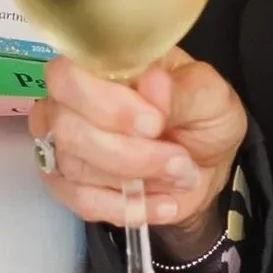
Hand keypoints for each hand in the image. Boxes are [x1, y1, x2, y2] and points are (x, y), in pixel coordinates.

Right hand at [29, 48, 246, 249]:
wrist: (204, 165)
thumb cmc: (202, 117)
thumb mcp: (210, 97)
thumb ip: (181, 91)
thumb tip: (152, 85)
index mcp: (102, 64)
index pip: (69, 75)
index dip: (105, 103)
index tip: (154, 123)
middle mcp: (70, 100)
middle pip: (68, 128)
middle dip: (129, 153)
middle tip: (179, 159)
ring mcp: (63, 143)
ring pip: (75, 167)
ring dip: (136, 179)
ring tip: (180, 176)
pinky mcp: (67, 183)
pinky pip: (82, 201)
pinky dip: (127, 207)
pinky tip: (162, 203)